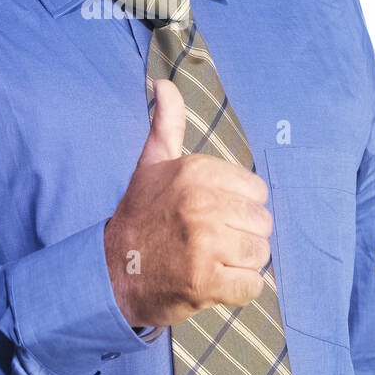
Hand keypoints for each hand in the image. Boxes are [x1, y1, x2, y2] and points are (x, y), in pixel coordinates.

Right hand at [104, 79, 272, 329]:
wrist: (112, 273)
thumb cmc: (140, 216)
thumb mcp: (152, 162)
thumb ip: (166, 122)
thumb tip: (161, 83)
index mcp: (196, 171)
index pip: (257, 191)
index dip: (239, 207)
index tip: (212, 215)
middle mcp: (201, 203)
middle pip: (262, 224)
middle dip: (241, 237)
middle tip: (208, 243)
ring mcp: (204, 243)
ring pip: (260, 254)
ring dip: (240, 264)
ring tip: (209, 261)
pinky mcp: (205, 282)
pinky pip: (252, 286)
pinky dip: (237, 291)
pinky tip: (211, 283)